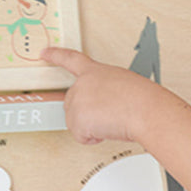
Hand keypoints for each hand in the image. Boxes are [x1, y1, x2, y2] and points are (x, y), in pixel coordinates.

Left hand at [43, 46, 163, 144]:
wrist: (145, 110)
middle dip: (87, 113)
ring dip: (92, 126)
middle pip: (72, 103)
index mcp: (95, 71)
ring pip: (75, 122)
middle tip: (108, 114)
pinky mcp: (77, 118)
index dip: (56, 56)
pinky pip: (81, 136)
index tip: (45, 53)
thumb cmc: (142, 99)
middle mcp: (82, 83)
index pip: (71, 59)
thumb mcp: (122, 83)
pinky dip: (93, 137)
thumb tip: (103, 106)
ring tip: (112, 120)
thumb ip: (105, 89)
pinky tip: (107, 129)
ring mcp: (77, 100)